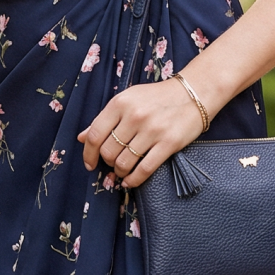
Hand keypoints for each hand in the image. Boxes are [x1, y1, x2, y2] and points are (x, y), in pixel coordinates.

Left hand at [77, 77, 205, 189]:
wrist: (193, 93)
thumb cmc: (157, 97)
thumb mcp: (128, 99)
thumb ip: (104, 118)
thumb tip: (81, 137)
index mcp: (120, 103)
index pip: (94, 135)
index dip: (88, 154)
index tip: (90, 164)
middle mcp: (134, 116)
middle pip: (108, 152)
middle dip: (107, 163)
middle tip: (113, 163)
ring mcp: (152, 130)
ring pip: (124, 163)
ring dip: (120, 172)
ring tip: (122, 171)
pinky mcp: (168, 143)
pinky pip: (144, 169)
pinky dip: (134, 180)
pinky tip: (130, 181)